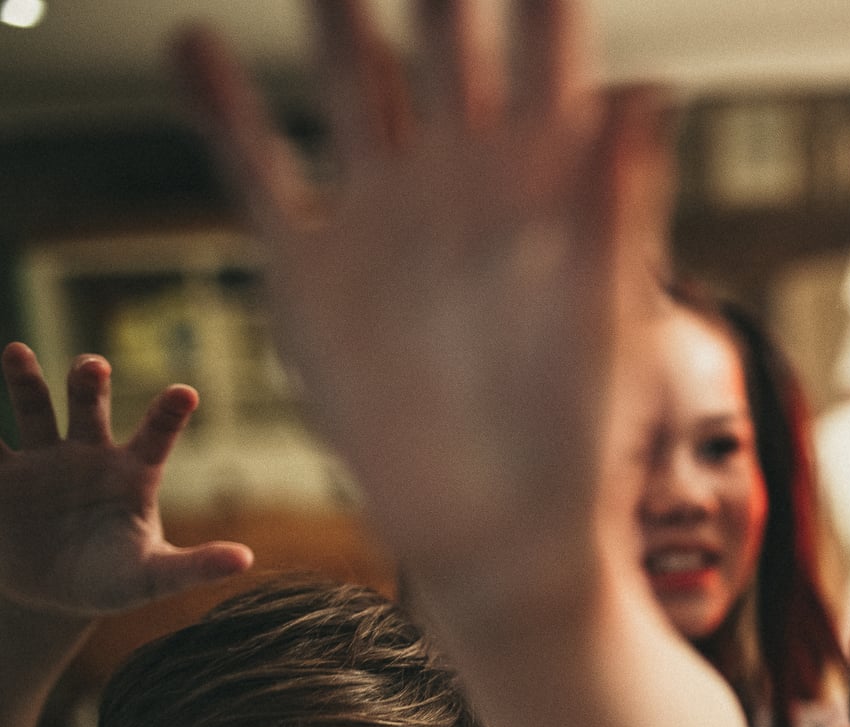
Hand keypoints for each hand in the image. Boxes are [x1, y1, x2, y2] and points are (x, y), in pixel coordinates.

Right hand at [0, 343, 250, 616]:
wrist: (54, 592)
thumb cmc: (114, 579)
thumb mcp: (153, 578)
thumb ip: (194, 567)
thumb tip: (245, 560)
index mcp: (132, 474)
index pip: (157, 436)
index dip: (170, 414)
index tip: (186, 392)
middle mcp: (88, 454)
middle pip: (90, 407)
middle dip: (90, 382)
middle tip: (94, 365)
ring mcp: (41, 460)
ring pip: (34, 410)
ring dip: (26, 381)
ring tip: (18, 351)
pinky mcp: (0, 477)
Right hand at [171, 0, 671, 607]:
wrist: (507, 540)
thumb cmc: (582, 440)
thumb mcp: (606, 315)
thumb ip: (616, 201)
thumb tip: (648, 91)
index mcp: (547, 190)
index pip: (546, 60)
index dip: (540, 1)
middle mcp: (463, 186)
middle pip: (442, 50)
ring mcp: (383, 221)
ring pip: (349, 87)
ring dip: (336, 25)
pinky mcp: (312, 275)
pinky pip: (256, 174)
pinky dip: (220, 112)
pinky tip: (192, 46)